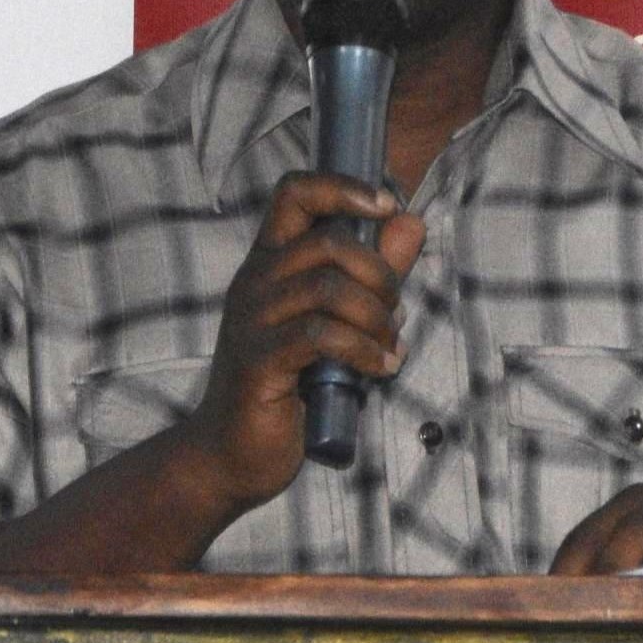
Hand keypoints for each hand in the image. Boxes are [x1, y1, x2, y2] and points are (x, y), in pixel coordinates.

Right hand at [172, 171, 423, 509]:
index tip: (385, 204)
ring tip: (389, 347)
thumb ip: (374, 270)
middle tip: (394, 314)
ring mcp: (252, 322)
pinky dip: (365, 350)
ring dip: (377, 317)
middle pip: (328, 243)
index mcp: (269, 263)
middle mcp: (254, 282)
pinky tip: (381, 369)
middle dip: (380, 275)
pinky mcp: (258, 363)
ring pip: (330, 289)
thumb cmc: (288, 385)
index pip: (294, 193)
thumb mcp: (338, 320)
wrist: (231, 455)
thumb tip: (412, 222)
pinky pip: (322, 336)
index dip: (343, 187)